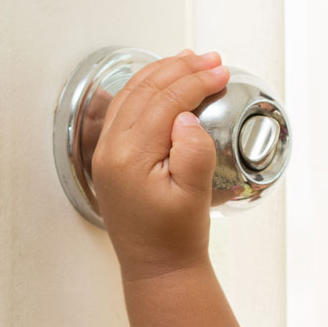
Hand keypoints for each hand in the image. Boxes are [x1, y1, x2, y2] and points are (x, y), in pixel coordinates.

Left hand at [91, 50, 229, 280]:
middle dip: (179, 69)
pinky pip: (124, 111)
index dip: (195, 82)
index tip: (221, 73)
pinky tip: (162, 85)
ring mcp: (106, 153)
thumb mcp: (194, 198)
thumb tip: (186, 117)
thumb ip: (193, 154)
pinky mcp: (110, 158)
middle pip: (144, 91)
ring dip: (160, 74)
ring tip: (190, 61)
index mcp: (129, 157)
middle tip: (210, 59)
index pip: (164, 102)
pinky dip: (145, 91)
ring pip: (130, 96)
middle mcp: (110, 150)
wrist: (157, 267)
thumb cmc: (175, 238)